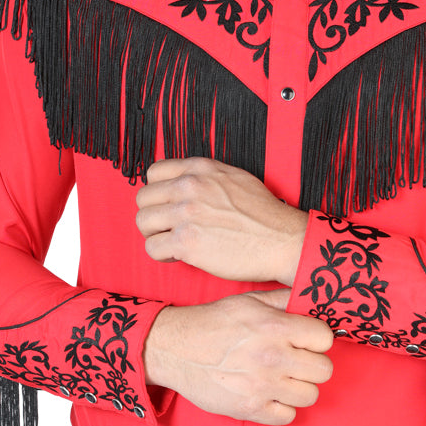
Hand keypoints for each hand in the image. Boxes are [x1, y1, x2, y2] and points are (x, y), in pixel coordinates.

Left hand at [135, 157, 308, 285]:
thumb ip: (204, 176)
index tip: (167, 206)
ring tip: (173, 243)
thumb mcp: (234, 176)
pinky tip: (179, 256)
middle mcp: (189, 187)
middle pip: (143, 199)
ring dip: (154, 235)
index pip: (153, 173)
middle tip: (168, 228)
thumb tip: (180, 182)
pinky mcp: (187, 243)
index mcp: (199, 169)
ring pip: (143, 223)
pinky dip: (162, 255)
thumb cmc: (263, 213)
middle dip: (153, 215)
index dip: (157, 192)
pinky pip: (152, 248)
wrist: (282, 240)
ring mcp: (186, 214)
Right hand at [143, 289, 333, 424]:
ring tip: (284, 377)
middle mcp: (272, 357)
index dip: (317, 338)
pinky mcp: (249, 409)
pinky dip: (282, 407)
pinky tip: (271, 393)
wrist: (174, 348)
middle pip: (324, 370)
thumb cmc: (212, 322)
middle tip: (297, 360)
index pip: (325, 338)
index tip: (307, 341)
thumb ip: (284, 300)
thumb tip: (312, 300)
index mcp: (275, 327)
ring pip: (310, 396)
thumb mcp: (250, 300)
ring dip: (299, 387)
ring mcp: (262, 386)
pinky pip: (288, 417)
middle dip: (313, 363)